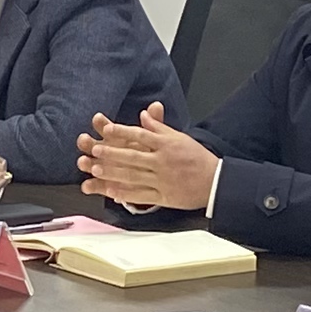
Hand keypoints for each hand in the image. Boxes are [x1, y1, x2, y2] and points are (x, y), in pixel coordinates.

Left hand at [78, 103, 219, 213]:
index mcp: (167, 145)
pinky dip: (126, 194)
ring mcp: (162, 180)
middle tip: (95, 149)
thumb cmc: (197, 158)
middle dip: (112, 153)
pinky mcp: (164, 196)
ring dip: (114, 173)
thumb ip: (159, 127)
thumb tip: (144, 114)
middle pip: (133, 156)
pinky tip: (111, 192)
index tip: (106, 128)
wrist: (215, 181)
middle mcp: (163, 161)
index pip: (140, 135)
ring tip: (96, 170)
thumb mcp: (179, 137)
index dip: (122, 132)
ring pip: (134, 176)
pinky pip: (141, 196)